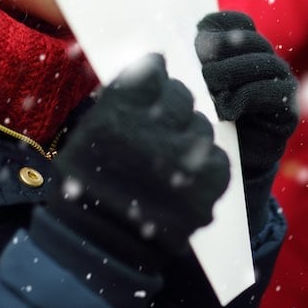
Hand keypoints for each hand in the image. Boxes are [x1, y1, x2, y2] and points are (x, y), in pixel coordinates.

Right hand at [47, 53, 229, 270]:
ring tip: (169, 155)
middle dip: (171, 105)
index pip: (153, 69)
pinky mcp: (207, 187)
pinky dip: (204, 165)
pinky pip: (217, 158)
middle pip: (181, 95)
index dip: (153, 74)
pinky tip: (185, 176)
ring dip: (187, 136)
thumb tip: (154, 66)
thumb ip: (123, 94)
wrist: (99, 241)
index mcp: (119, 110)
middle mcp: (154, 130)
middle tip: (159, 122)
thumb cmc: (89, 177)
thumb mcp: (91, 125)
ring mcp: (184, 159)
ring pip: (201, 126)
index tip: (152, 80)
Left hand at [195, 11, 297, 232]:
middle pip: (249, 39)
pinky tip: (228, 109)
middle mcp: (263, 58)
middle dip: (222, 51)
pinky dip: (247, 97)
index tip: (196, 37)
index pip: (236, 21)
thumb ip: (187, 62)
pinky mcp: (286, 107)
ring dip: (233, 73)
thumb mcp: (191, 84)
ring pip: (263, 62)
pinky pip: (272, 91)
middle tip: (202, 70)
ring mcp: (278, 80)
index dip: (217, 26)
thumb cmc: (201, 115)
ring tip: (212, 90)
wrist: (225, 158)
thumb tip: (162, 49)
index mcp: (240, 47)